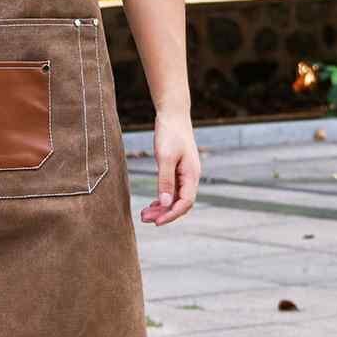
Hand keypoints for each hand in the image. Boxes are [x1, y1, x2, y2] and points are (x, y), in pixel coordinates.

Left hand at [140, 109, 199, 225]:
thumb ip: (165, 180)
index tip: (156, 222)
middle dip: (164, 214)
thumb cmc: (169, 133)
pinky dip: (163, 198)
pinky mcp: (178, 168)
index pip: (184, 203)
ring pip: (175, 197)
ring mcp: (185, 173)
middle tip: (145, 219)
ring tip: (145, 214)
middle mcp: (191, 176)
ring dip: (162, 207)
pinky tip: (153, 203)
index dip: (171, 215)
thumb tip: (164, 203)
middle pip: (180, 203)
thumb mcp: (165, 157)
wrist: (173, 114)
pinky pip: (173, 189)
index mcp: (191, 175)